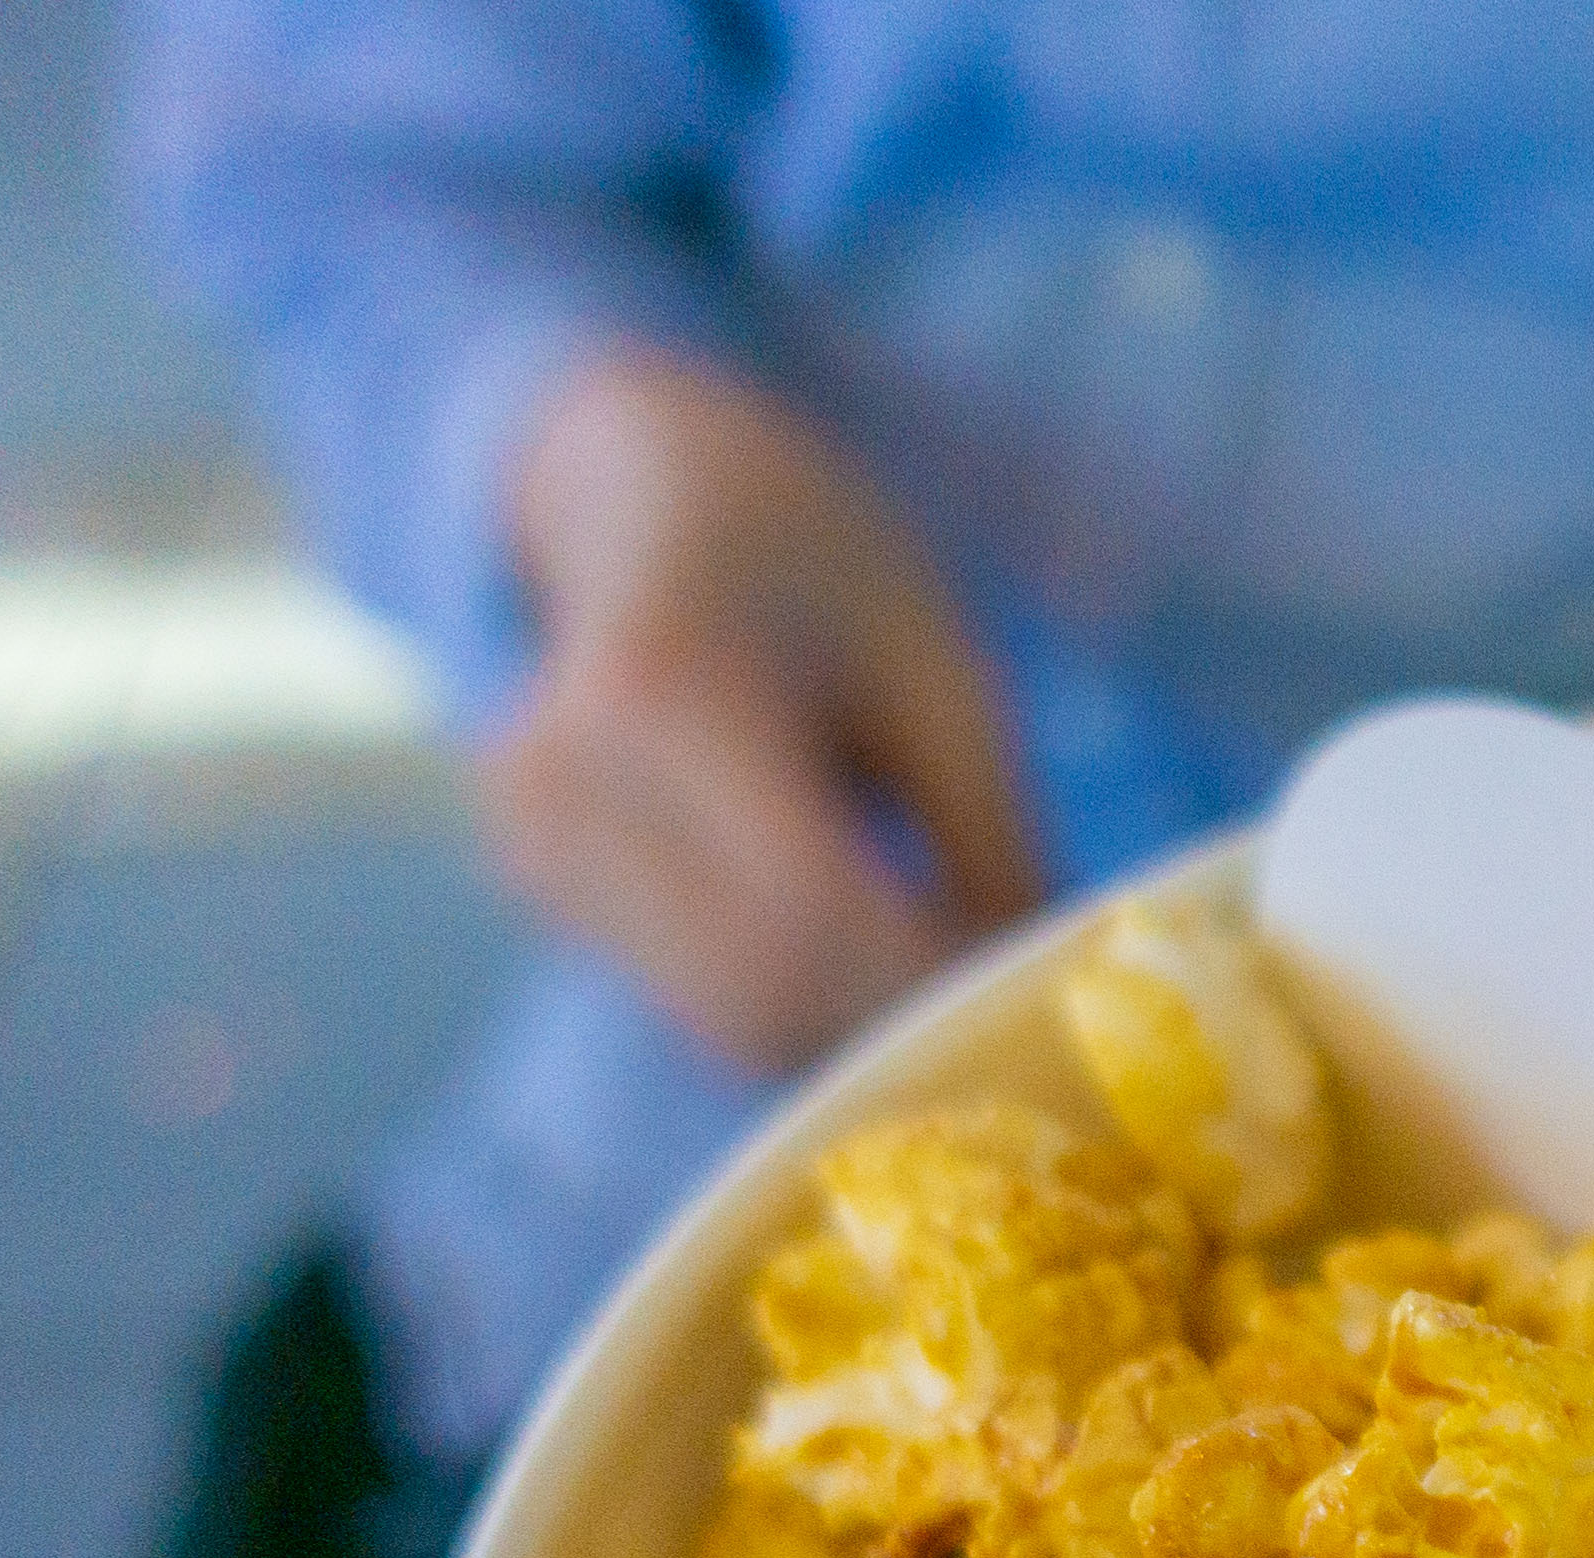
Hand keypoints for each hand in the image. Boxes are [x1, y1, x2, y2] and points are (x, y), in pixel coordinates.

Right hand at [481, 345, 1044, 1078]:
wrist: (643, 492)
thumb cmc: (815, 564)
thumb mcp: (940, 677)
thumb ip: (997, 847)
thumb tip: (1059, 1014)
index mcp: (661, 692)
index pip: (810, 912)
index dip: (936, 982)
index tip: (1043, 993)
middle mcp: (562, 784)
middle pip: (765, 996)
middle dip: (908, 1023)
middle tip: (1020, 1006)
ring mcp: (534, 845)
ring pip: (735, 1025)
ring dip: (861, 1029)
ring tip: (953, 962)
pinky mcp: (545, 889)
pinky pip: (702, 1005)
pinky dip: (807, 1008)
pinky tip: (874, 950)